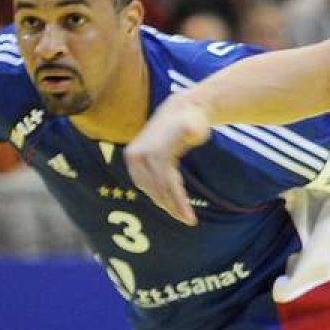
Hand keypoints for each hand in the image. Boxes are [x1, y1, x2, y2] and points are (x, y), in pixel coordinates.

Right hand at [124, 100, 211, 225]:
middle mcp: (138, 155)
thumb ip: (193, 130)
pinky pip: (146, 183)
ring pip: (149, 189)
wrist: (181, 108)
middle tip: (188, 220)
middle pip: (156, 189)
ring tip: (182, 212)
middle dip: (172, 207)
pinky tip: (172, 198)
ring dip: (165, 202)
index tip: (191, 220)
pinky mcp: (135, 159)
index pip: (165, 185)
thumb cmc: (193, 121)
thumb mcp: (195, 126)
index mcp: (151, 151)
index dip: (178, 203)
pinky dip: (158, 192)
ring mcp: (134, 157)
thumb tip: (192, 131)